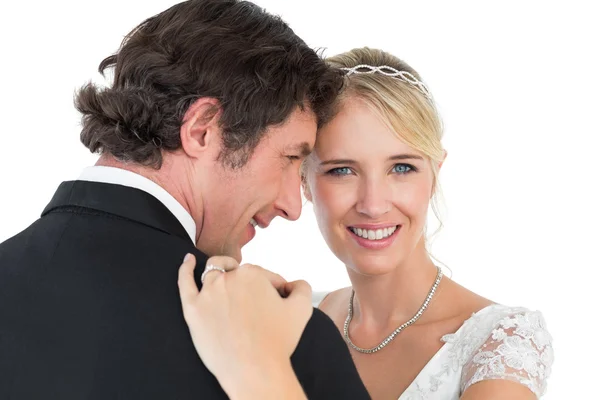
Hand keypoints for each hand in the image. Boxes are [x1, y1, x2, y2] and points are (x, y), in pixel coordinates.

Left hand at [177, 254, 312, 397]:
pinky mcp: (193, 310)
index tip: (276, 304)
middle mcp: (228, 278)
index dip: (274, 290)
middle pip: (240, 274)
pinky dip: (186, 269)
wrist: (254, 370)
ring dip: (223, 275)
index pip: (265, 276)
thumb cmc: (277, 341)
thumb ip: (301, 287)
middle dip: (250, 285)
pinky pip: (185, 283)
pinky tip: (189, 259)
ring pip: (213, 275)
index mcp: (253, 274)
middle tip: (256, 306)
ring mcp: (207, 293)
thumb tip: (294, 283)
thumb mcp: (301, 309)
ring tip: (228, 283)